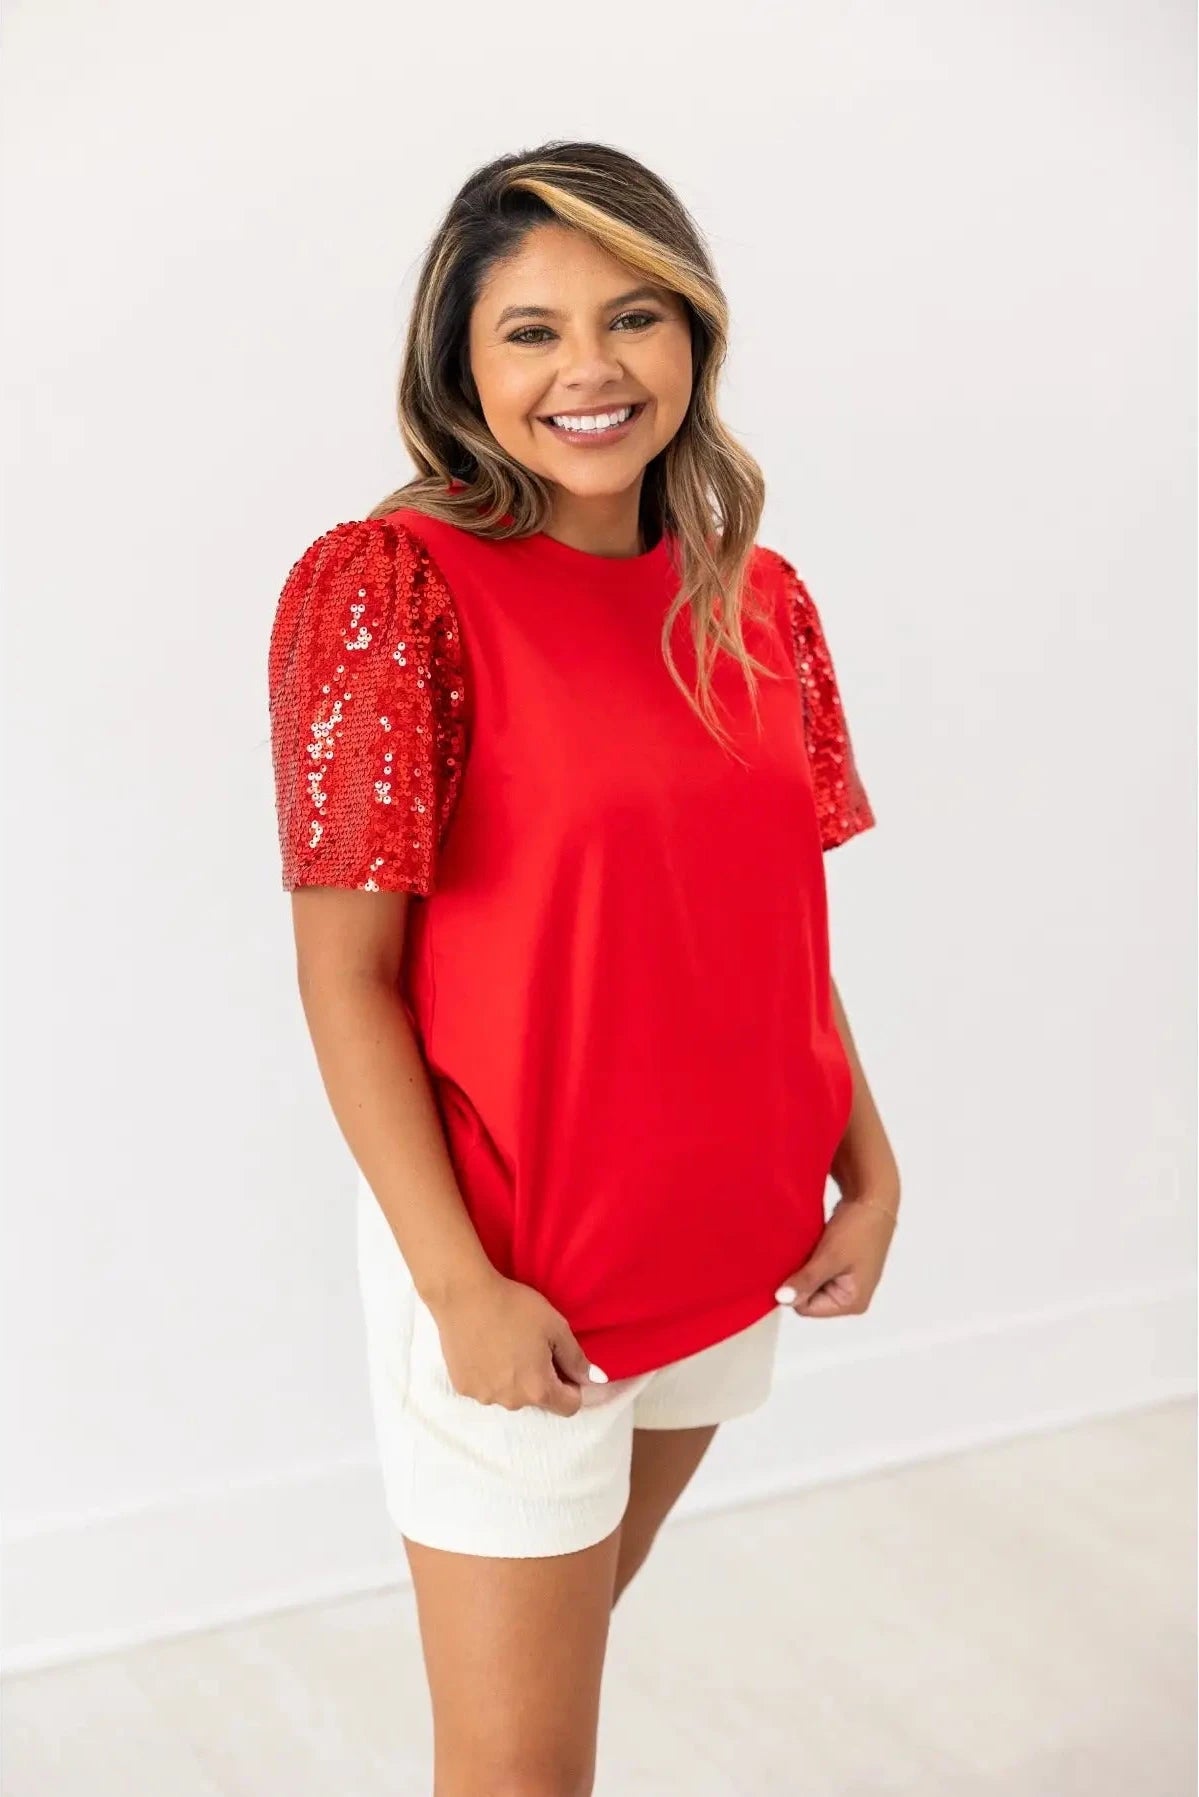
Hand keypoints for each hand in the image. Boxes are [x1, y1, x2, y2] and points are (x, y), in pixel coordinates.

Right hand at [427, 1268, 608, 1415]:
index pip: (569, 1407)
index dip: (573, 1386)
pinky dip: (490, 1374)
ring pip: (510, 1395)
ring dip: (514, 1379)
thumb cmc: (515, 1307)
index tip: (563, 1364)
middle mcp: (511, 1402)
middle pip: (538, 1400)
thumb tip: (595, 1380)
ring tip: (505, 1345)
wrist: (464, 1295)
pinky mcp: (463, 1387)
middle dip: (541, 1380)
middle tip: (532, 1347)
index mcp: (538, 1390)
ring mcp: (484, 1397)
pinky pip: (486, 1387)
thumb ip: (577, 1358)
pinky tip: (485, 1348)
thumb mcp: (556, 1327)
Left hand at [775, 1192, 897, 1318]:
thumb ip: (806, 1281)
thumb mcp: (829, 1257)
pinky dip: (811, 1258)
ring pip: (811, 1281)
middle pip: (810, 1296)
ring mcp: (847, 1280)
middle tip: (801, 1255)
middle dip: (801, 1277)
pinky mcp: (842, 1265)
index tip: (790, 1267)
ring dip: (805, 1266)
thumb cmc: (859, 1228)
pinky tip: (811, 1245)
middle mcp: (851, 1297)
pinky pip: (817, 1268)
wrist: (872, 1197)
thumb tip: (782, 1299)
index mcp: (852, 1303)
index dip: (795, 1288)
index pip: (807, 1308)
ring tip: (807, 1248)